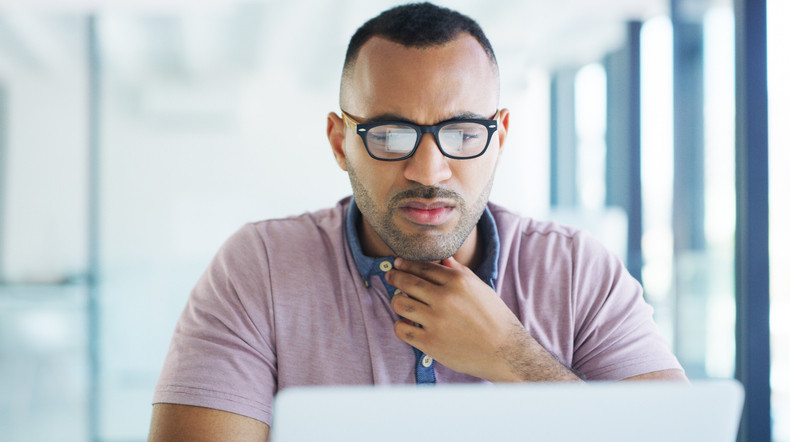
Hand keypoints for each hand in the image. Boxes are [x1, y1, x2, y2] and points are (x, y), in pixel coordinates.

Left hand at [385, 256, 569, 381]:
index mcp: (458, 282)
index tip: (398, 264)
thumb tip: (443, 258)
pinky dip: (400, 325)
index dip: (407, 265)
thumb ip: (459, 272)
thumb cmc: (495, 318)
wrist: (505, 351)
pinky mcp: (430, 343)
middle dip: (395, 277)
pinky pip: (401, 329)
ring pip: (400, 304)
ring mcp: (436, 321)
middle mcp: (445, 299)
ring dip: (397, 301)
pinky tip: (407, 323)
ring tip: (401, 302)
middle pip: (407, 282)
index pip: (423, 267)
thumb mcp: (480, 288)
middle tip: (391, 277)